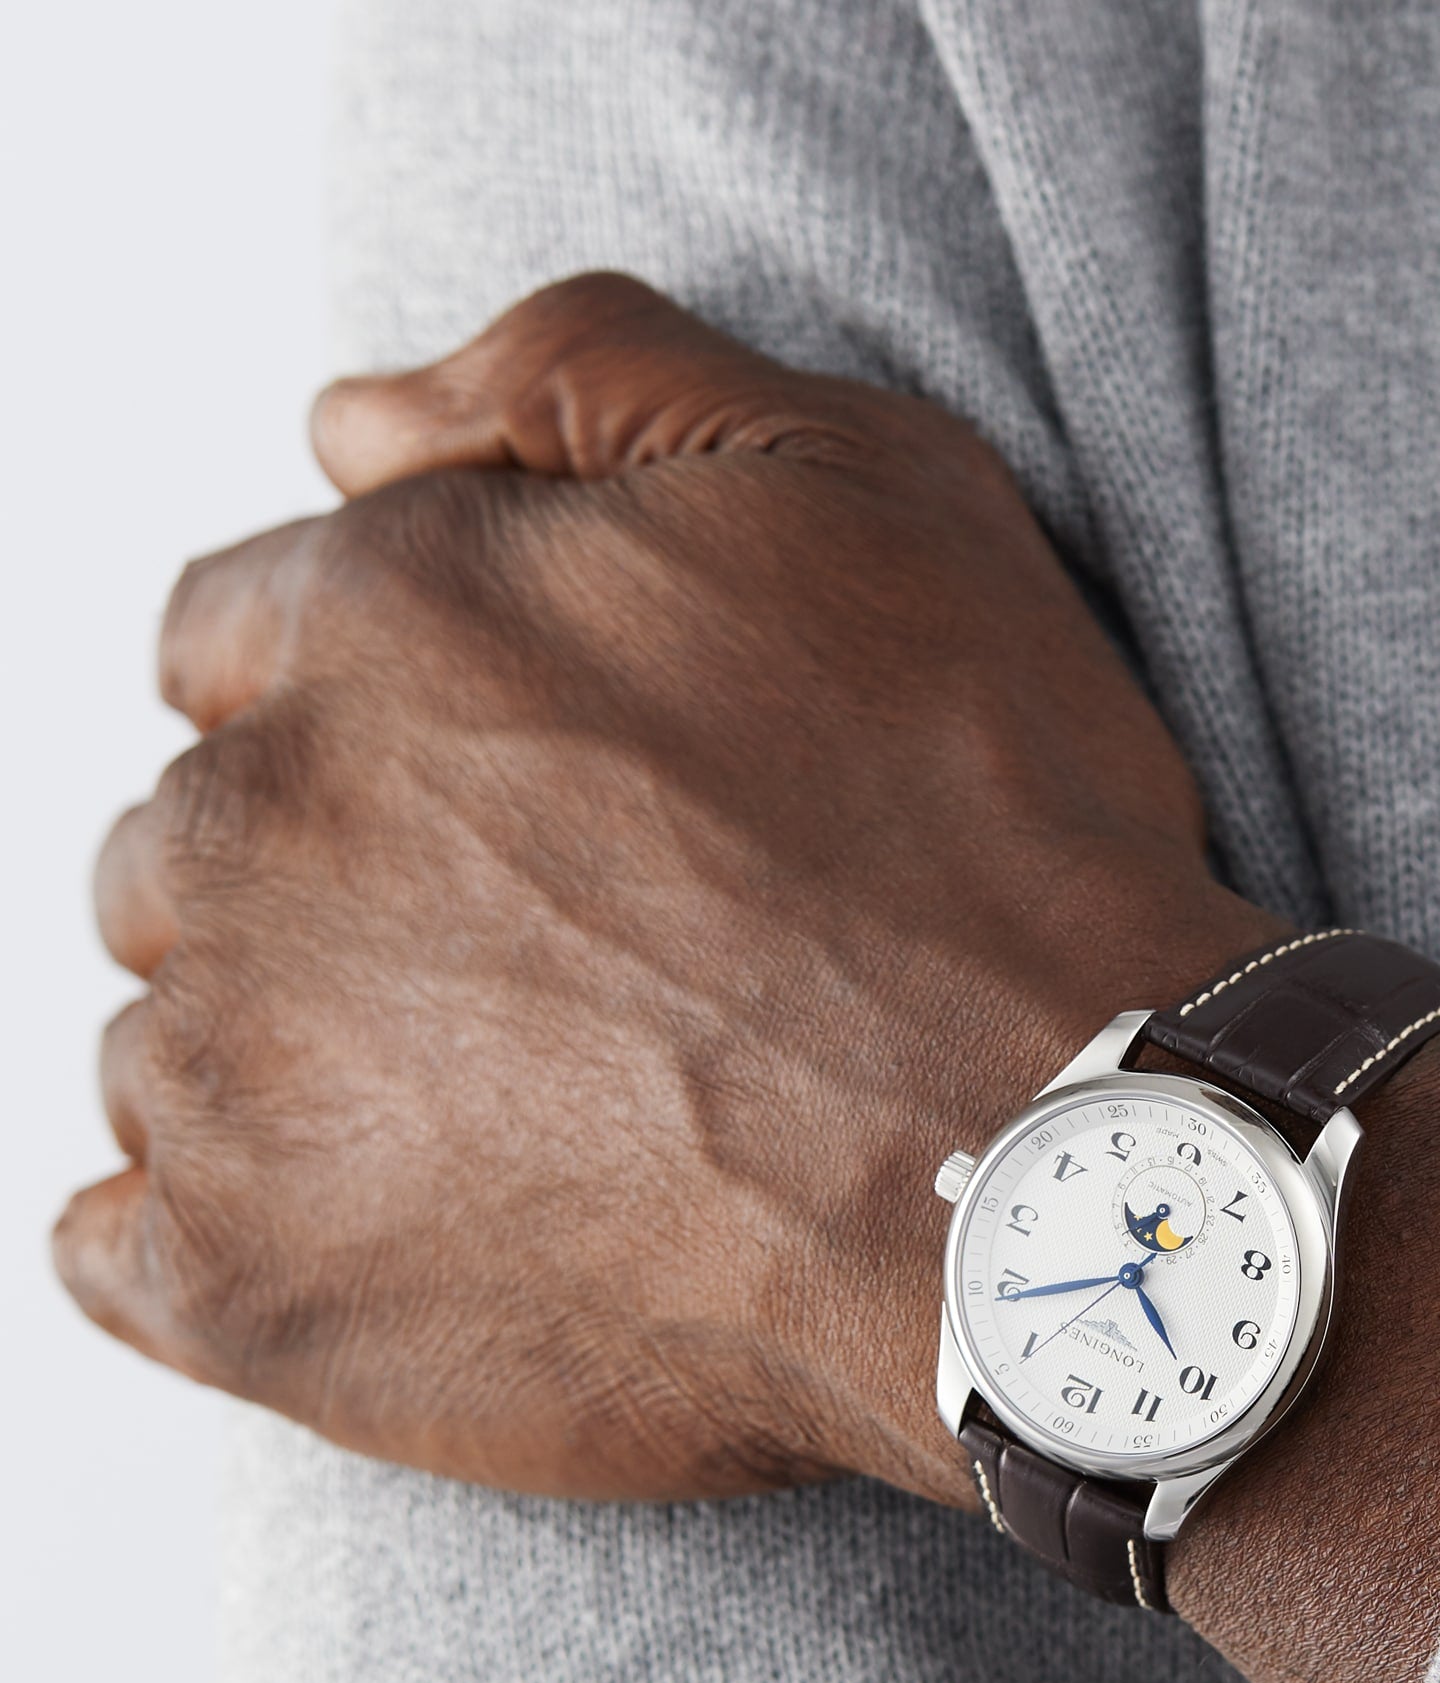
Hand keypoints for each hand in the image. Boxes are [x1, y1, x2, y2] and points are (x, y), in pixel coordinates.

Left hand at [55, 274, 1281, 1503]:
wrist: (1055, 1177)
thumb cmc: (997, 853)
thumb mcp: (872, 491)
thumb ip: (590, 377)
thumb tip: (350, 418)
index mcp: (383, 623)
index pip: (242, 641)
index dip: (385, 719)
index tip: (521, 818)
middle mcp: (257, 828)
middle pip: (196, 846)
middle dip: (337, 891)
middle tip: (557, 980)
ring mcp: (237, 1073)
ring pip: (171, 1042)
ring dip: (300, 1067)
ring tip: (528, 1124)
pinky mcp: (252, 1291)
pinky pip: (127, 1251)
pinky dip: (225, 1243)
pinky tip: (396, 1241)